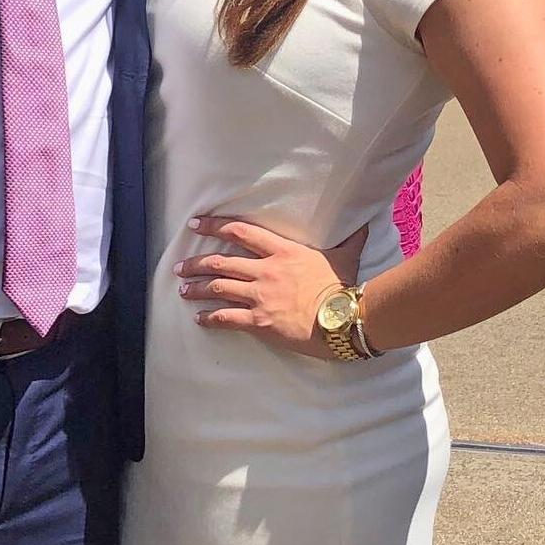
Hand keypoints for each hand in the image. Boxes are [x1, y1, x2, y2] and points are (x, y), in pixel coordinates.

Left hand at [175, 216, 367, 359]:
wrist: (344, 319)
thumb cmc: (344, 287)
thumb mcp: (344, 256)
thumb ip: (350, 239)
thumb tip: (365, 223)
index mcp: (280, 250)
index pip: (239, 231)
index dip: (214, 226)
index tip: (196, 225)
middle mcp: (264, 270)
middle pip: (220, 262)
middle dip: (195, 263)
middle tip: (179, 266)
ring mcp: (259, 296)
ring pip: (218, 288)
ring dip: (197, 289)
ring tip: (182, 290)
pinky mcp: (259, 321)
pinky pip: (227, 318)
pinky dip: (210, 318)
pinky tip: (199, 319)